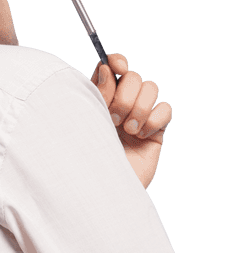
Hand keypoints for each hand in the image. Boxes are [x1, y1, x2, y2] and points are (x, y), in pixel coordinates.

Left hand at [90, 54, 172, 188]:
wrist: (102, 191)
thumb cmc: (86, 159)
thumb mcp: (88, 120)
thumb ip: (98, 92)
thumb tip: (108, 67)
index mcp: (101, 98)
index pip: (113, 67)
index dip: (117, 61)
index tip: (118, 66)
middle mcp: (121, 104)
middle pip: (134, 76)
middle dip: (125, 95)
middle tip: (114, 119)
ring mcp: (140, 117)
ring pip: (151, 88)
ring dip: (139, 108)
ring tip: (128, 131)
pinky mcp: (156, 131)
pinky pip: (165, 109)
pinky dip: (154, 120)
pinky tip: (141, 137)